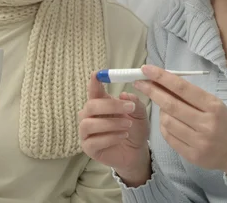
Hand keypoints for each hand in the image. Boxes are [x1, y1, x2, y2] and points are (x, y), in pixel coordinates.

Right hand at [78, 70, 150, 185]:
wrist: (137, 152)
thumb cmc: (134, 129)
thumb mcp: (139, 113)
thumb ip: (134, 102)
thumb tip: (124, 95)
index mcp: (100, 103)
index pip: (93, 90)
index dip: (94, 82)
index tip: (97, 74)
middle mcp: (89, 116)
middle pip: (91, 106)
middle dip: (110, 105)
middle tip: (129, 108)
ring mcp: (86, 132)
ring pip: (89, 123)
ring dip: (111, 123)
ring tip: (127, 125)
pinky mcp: (88, 148)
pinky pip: (93, 141)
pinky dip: (110, 137)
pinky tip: (122, 136)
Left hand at [134, 65, 226, 177]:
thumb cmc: (223, 121)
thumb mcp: (213, 103)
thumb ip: (190, 95)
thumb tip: (161, 81)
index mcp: (213, 106)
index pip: (183, 88)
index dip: (162, 77)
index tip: (146, 69)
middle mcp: (206, 124)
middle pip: (171, 105)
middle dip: (152, 91)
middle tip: (139, 82)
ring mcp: (199, 142)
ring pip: (167, 122)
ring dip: (160, 111)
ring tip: (164, 108)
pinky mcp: (192, 156)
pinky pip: (168, 137)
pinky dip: (164, 127)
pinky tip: (168, 122)